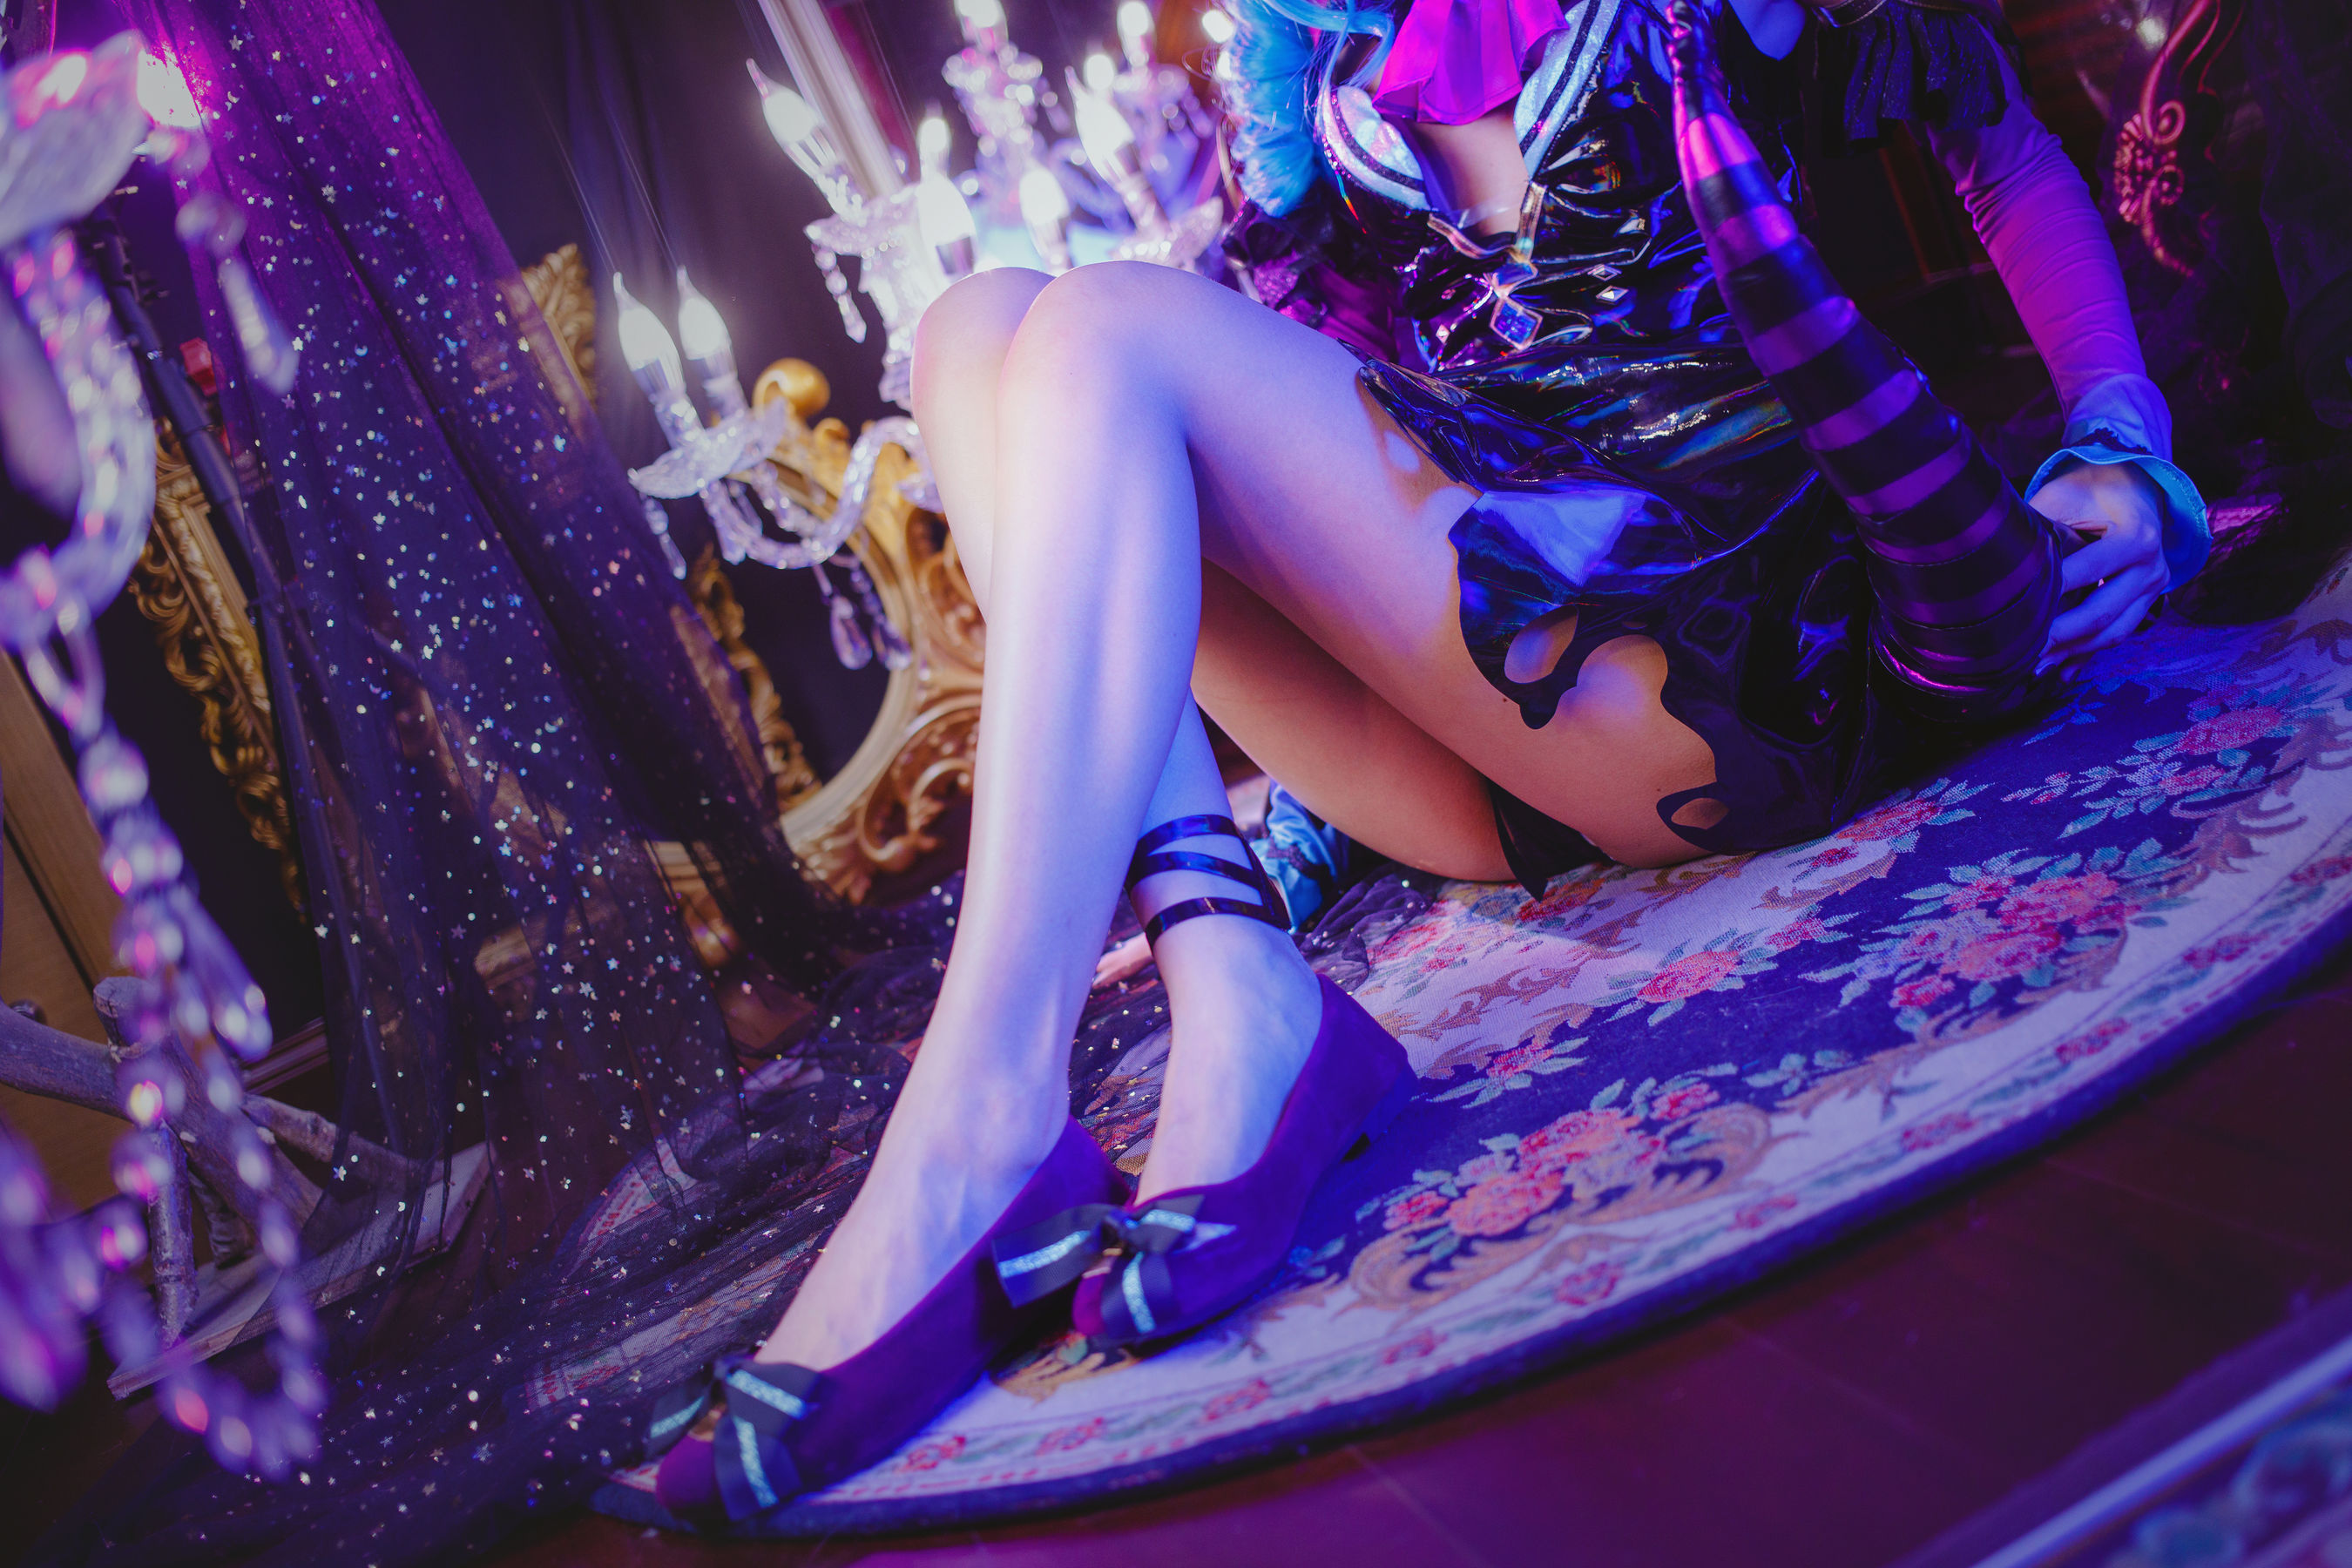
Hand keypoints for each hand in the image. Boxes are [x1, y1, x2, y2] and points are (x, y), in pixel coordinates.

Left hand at [2026, 459, 2169, 678]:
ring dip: (2073, 652)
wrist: (2134, 485)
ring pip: (2114, 632)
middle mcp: (2152, 566)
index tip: (2014, 612)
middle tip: (2020, 653)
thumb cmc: (2089, 488)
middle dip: (2059, 636)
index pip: (2086, 573)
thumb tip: (2000, 566)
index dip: (2051, 593)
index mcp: (2136, 536)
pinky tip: (2061, 672)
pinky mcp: (2148, 600)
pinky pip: (2119, 634)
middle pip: (2102, 613)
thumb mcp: (2063, 498)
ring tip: (2034, 668)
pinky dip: (2088, 653)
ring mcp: (2155, 587)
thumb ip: (2040, 530)